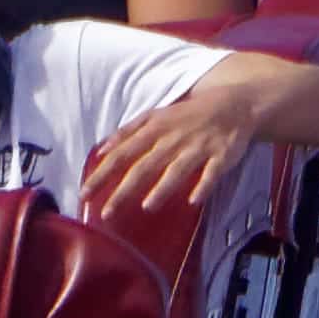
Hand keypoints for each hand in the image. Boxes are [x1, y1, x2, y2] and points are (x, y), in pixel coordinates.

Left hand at [80, 73, 273, 218]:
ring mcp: (198, 147)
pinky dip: (203, 185)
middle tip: (107, 213)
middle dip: (124, 190)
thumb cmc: (188, 115)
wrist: (233, 104)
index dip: (102, 174)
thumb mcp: (155, 115)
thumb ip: (127, 132)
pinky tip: (194, 200)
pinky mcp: (221, 155)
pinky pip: (211, 173)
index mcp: (155, 129)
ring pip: (177, 169)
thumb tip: (100, 150)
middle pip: (144, 167)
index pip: (122, 154)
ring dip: (163, 187)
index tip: (84, 194)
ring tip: (147, 206)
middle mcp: (173, 139)